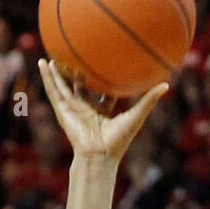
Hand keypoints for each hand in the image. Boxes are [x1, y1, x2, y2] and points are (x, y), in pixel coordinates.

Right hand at [37, 59, 166, 163]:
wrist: (99, 155)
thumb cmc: (118, 141)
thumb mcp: (135, 116)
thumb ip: (148, 100)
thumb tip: (167, 84)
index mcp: (102, 112)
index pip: (103, 92)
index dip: (104, 78)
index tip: (106, 62)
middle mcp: (86, 109)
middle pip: (80, 86)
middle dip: (78, 71)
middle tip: (78, 53)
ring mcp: (73, 109)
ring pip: (64, 85)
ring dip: (59, 71)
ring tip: (54, 53)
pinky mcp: (62, 110)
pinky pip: (53, 90)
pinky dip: (47, 77)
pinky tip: (42, 63)